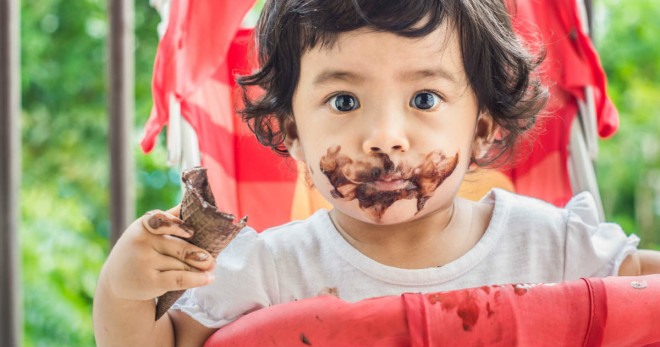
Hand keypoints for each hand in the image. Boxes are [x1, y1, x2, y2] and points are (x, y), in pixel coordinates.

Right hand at [100, 206, 215, 300]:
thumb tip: (191, 200)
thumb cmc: (140, 251)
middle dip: (200, 255)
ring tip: (212, 268)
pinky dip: (197, 279)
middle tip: (213, 259)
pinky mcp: (149, 281)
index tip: (192, 232)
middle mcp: (141, 242)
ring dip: (201, 268)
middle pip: (180, 248)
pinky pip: (179, 279)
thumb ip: (168, 218)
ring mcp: (144, 262)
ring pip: (182, 264)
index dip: (178, 227)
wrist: (117, 281)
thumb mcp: (147, 232)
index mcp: (144, 225)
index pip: (163, 222)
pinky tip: (209, 279)